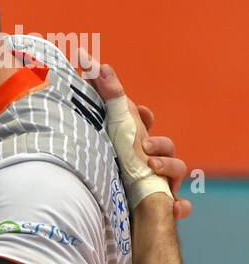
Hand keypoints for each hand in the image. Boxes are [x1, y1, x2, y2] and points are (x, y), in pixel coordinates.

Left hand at [78, 57, 191, 218]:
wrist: (105, 208)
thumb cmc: (109, 164)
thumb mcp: (104, 129)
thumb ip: (100, 94)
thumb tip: (84, 56)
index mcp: (134, 139)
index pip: (143, 123)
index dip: (142, 116)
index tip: (136, 110)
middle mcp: (150, 158)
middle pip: (167, 146)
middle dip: (161, 143)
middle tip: (144, 144)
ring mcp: (157, 181)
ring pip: (177, 171)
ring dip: (169, 168)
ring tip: (152, 167)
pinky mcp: (159, 205)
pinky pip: (178, 207)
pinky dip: (179, 206)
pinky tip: (174, 207)